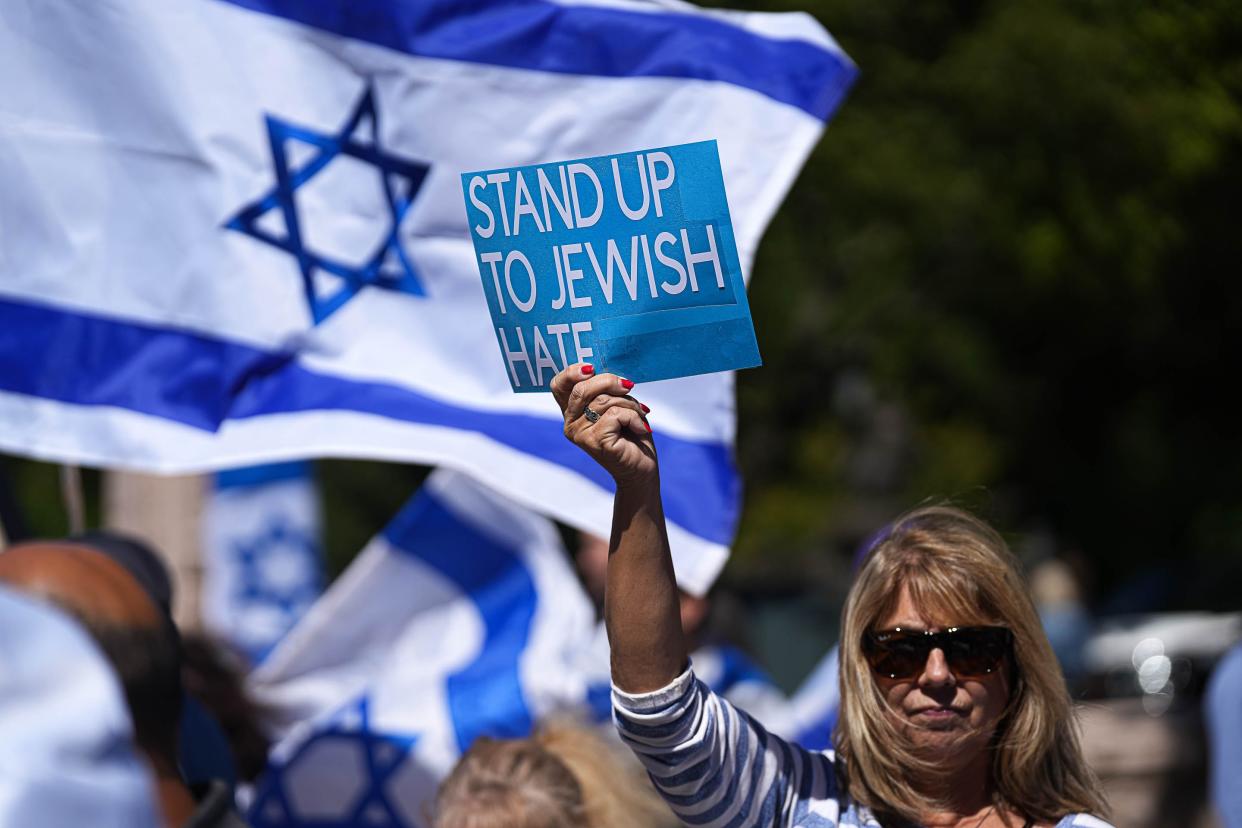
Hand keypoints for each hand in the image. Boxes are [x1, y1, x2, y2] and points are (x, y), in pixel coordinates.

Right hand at [551, 364, 655, 485]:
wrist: (640, 469)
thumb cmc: (630, 435)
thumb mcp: (617, 405)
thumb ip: (607, 391)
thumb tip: (616, 378)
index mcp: (572, 412)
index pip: (559, 385)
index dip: (571, 372)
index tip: (591, 368)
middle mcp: (570, 424)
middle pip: (582, 388)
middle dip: (610, 381)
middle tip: (629, 386)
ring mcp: (580, 434)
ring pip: (604, 401)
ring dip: (630, 404)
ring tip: (639, 415)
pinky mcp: (595, 442)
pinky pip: (616, 414)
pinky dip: (634, 417)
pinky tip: (640, 428)